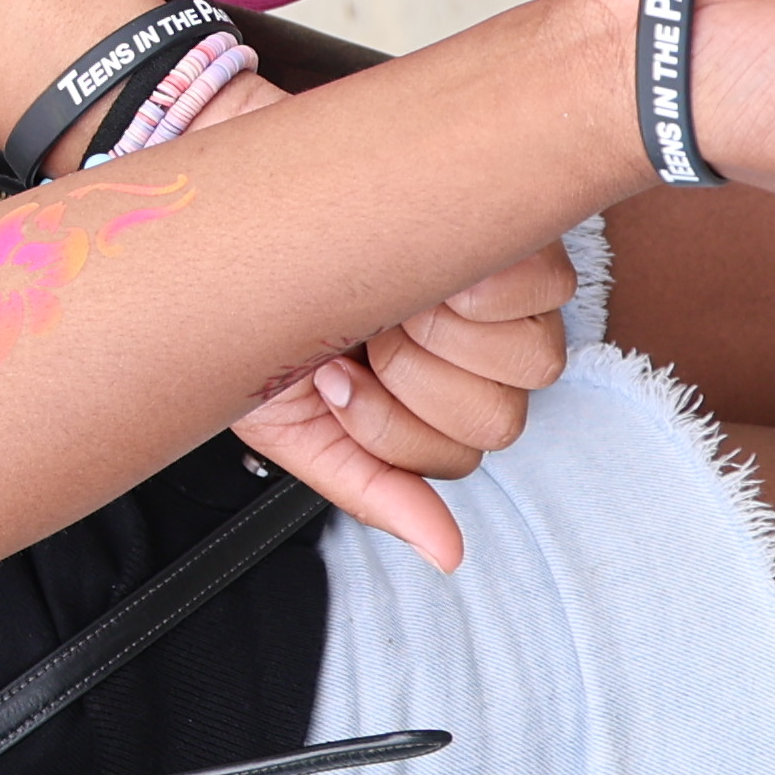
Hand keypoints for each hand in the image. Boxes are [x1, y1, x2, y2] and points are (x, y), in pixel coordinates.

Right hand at [228, 235, 582, 571]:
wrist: (227, 218)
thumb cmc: (256, 306)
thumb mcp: (293, 419)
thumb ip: (372, 487)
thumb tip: (450, 556)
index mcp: (427, 393)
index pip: (459, 456)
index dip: (391, 426)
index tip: (332, 376)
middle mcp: (476, 349)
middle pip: (501, 420)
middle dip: (417, 383)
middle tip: (367, 333)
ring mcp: (507, 292)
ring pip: (534, 363)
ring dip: (449, 333)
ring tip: (398, 295)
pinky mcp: (520, 232)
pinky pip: (547, 287)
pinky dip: (487, 284)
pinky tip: (434, 266)